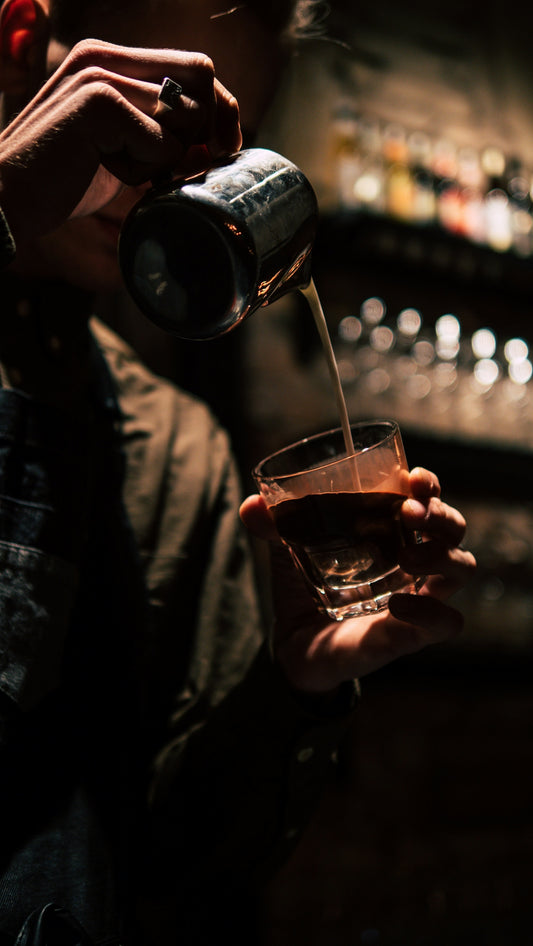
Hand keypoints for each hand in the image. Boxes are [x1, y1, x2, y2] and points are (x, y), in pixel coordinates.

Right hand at [0, 38, 241, 244]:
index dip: (219, 112)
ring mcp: (100, 75)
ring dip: (165, 158)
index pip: (198, 68)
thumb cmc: (64, 180)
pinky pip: (164, 145)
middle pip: (204, 83)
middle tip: (170, 169)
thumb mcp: (120, 146)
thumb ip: (160, 131)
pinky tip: (105, 170)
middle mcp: (106, 57)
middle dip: (204, 135)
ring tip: (120, 167)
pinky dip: (145, 172)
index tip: (215, 152)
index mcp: (111, 60)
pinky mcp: (99, 104)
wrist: (7, 200)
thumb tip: (219, 143)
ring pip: (186, 118)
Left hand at [240, 467, 475, 694]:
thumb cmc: (304, 588)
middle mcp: (414, 560)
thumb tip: (251, 504)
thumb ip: (274, 525)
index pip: (428, 499)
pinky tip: (400, 604)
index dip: (429, 485)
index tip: (414, 477)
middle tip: (410, 513)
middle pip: (454, 529)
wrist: (294, 645)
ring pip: (462, 568)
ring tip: (406, 555)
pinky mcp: (412, 634)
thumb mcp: (288, 550)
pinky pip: (447, 622)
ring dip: (440, 555)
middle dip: (441, 514)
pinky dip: (431, 610)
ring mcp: (419, 596)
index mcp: (392, 531)